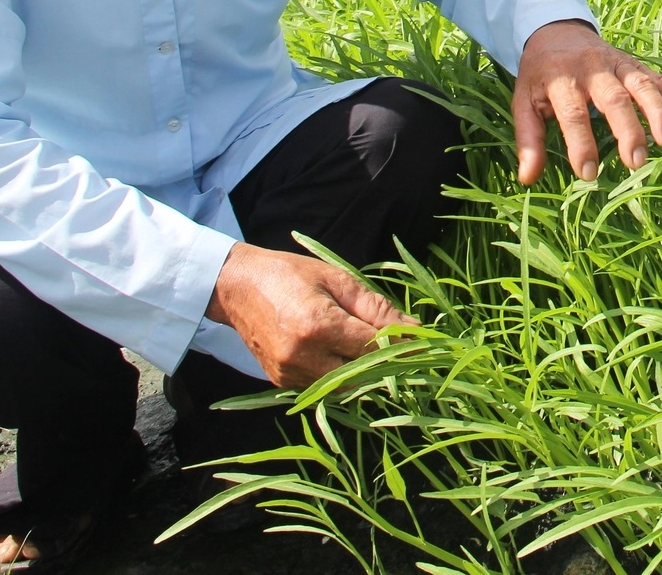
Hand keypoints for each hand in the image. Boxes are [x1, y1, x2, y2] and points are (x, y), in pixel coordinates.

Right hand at [204, 241, 413, 388]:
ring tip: (374, 348)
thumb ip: (376, 308)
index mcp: (318, 326)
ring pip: (345, 385)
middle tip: (404, 347)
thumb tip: (414, 330)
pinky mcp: (282, 381)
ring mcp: (290, 373)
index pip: (373, 347)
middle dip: (386, 361)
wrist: (237, 287)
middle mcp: (303, 356)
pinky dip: (340, 373)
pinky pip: (323, 386)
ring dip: (364, 370)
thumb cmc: (290, 274)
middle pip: (362, 372)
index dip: (401, 346)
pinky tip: (346, 354)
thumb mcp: (337, 279)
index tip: (424, 343)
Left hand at [511, 19, 661, 184]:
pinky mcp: (631, 61)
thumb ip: (528, 139)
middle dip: (628, 130)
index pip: (573, 114)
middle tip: (637, 162)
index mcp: (560, 80)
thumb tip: (527, 178)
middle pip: (613, 99)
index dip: (581, 144)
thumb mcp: (524, 102)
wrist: (555, 30)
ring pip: (639, 85)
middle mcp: (590, 69)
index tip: (588, 174)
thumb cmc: (539, 74)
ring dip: (656, 112)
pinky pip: (651, 73)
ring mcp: (614, 63)